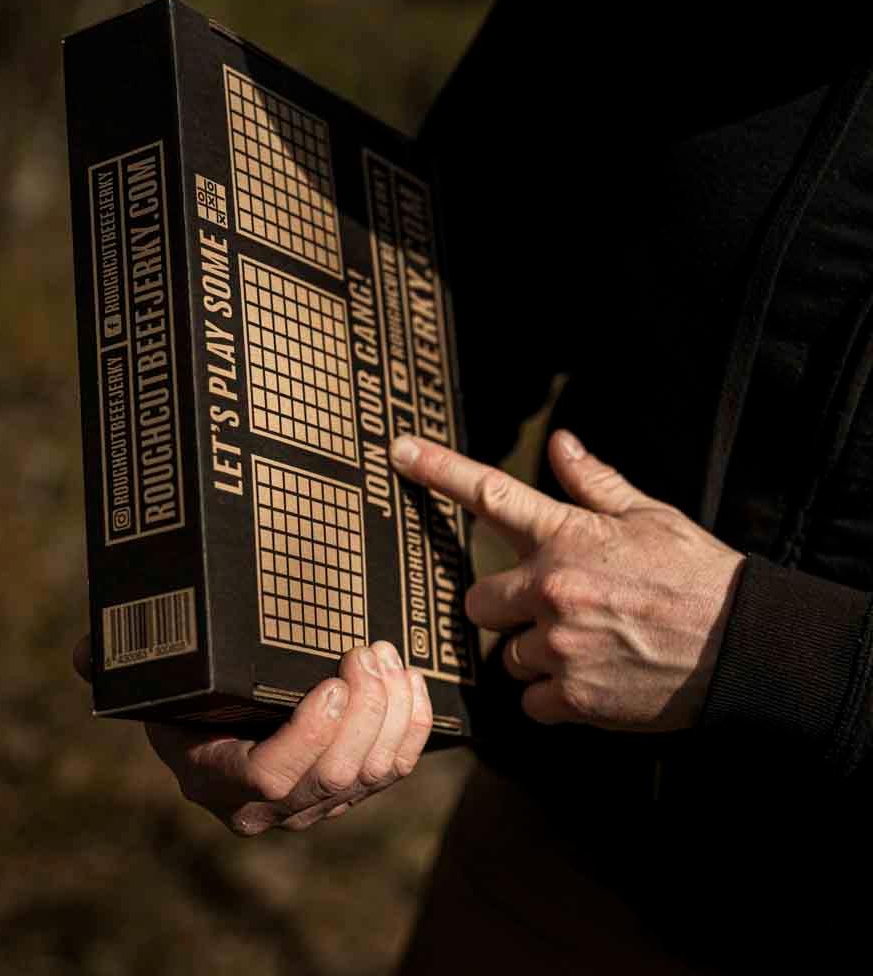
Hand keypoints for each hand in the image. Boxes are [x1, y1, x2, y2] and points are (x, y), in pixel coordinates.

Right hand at [72, 637, 432, 834]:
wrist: (232, 732)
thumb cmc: (191, 702)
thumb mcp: (154, 685)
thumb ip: (122, 664)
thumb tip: (85, 651)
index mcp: (219, 780)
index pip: (270, 779)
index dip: (307, 738)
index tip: (328, 684)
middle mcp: (272, 805)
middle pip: (334, 775)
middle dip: (363, 710)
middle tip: (367, 651)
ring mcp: (319, 801)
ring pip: (373, 773)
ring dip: (391, 711)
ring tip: (386, 656)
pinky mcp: (356, 787)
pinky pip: (398, 767)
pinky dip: (413, 725)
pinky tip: (409, 681)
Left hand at [389, 430, 744, 731]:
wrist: (747, 646)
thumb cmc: (698, 575)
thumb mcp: (651, 516)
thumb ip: (595, 483)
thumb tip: (560, 444)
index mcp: (568, 537)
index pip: (489, 493)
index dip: (437, 469)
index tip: (398, 451)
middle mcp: (552, 589)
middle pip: (477, 601)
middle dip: (502, 606)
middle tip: (543, 608)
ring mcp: (559, 646)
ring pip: (506, 656)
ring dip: (533, 653)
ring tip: (585, 646)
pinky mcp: (574, 696)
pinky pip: (531, 702)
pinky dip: (553, 696)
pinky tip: (590, 680)